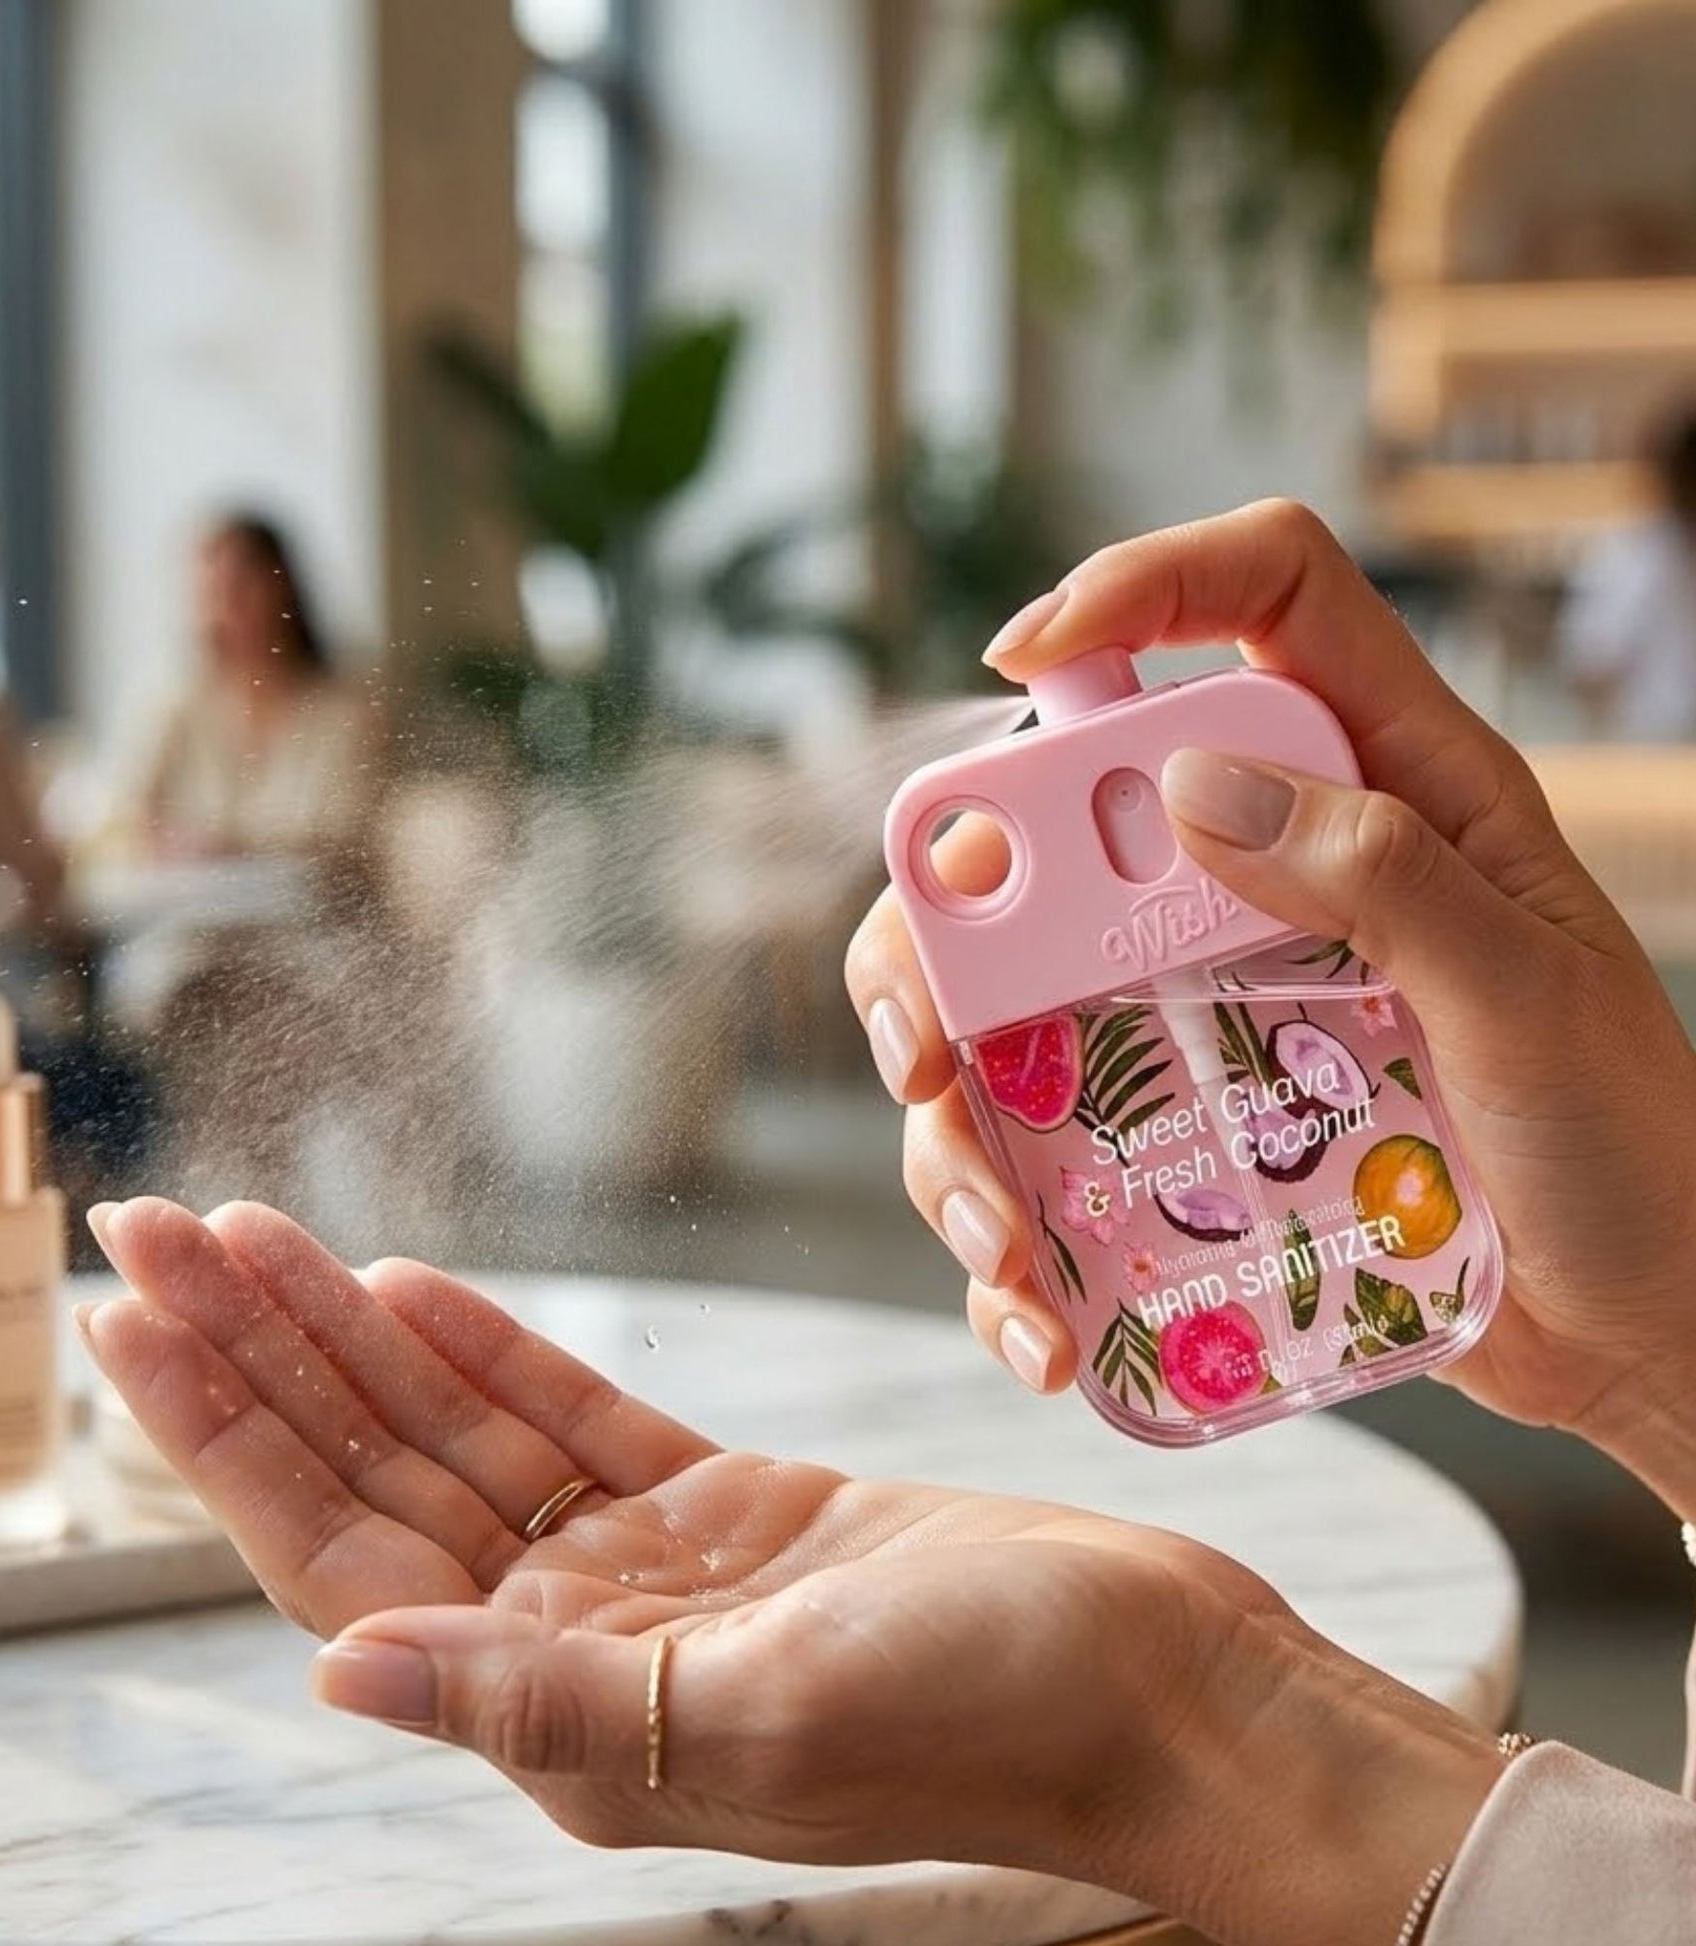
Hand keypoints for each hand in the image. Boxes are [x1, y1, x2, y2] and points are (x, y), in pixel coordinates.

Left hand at [79, 1196, 1497, 1945]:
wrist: (1154, 1679)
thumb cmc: (990, 1716)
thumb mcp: (755, 1718)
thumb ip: (540, 1703)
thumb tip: (341, 1666)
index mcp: (557, 1718)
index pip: (341, 1556)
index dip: (225, 1437)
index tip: (137, 1324)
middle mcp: (575, 1647)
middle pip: (374, 1475)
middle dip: (254, 1354)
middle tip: (154, 1229)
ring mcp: (645, 1571)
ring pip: (456, 1429)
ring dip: (350, 1334)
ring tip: (250, 1234)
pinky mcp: (720, 1506)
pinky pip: (568, 1412)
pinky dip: (487, 1347)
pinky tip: (407, 1287)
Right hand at [847, 500, 1695, 1517]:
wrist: (1642, 1330)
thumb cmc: (1630, 1154)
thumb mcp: (1530, 998)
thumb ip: (1385, 874)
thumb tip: (1188, 786)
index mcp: (1391, 784)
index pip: (1263, 599)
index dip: (1143, 585)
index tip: (1021, 660)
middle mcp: (1276, 871)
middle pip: (1052, 823)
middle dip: (946, 926)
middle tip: (925, 1045)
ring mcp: (1216, 996)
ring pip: (1012, 1000)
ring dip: (957, 1120)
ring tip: (997, 1239)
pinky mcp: (1190, 1114)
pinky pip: (1051, 1142)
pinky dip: (1010, 1229)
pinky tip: (1035, 1317)